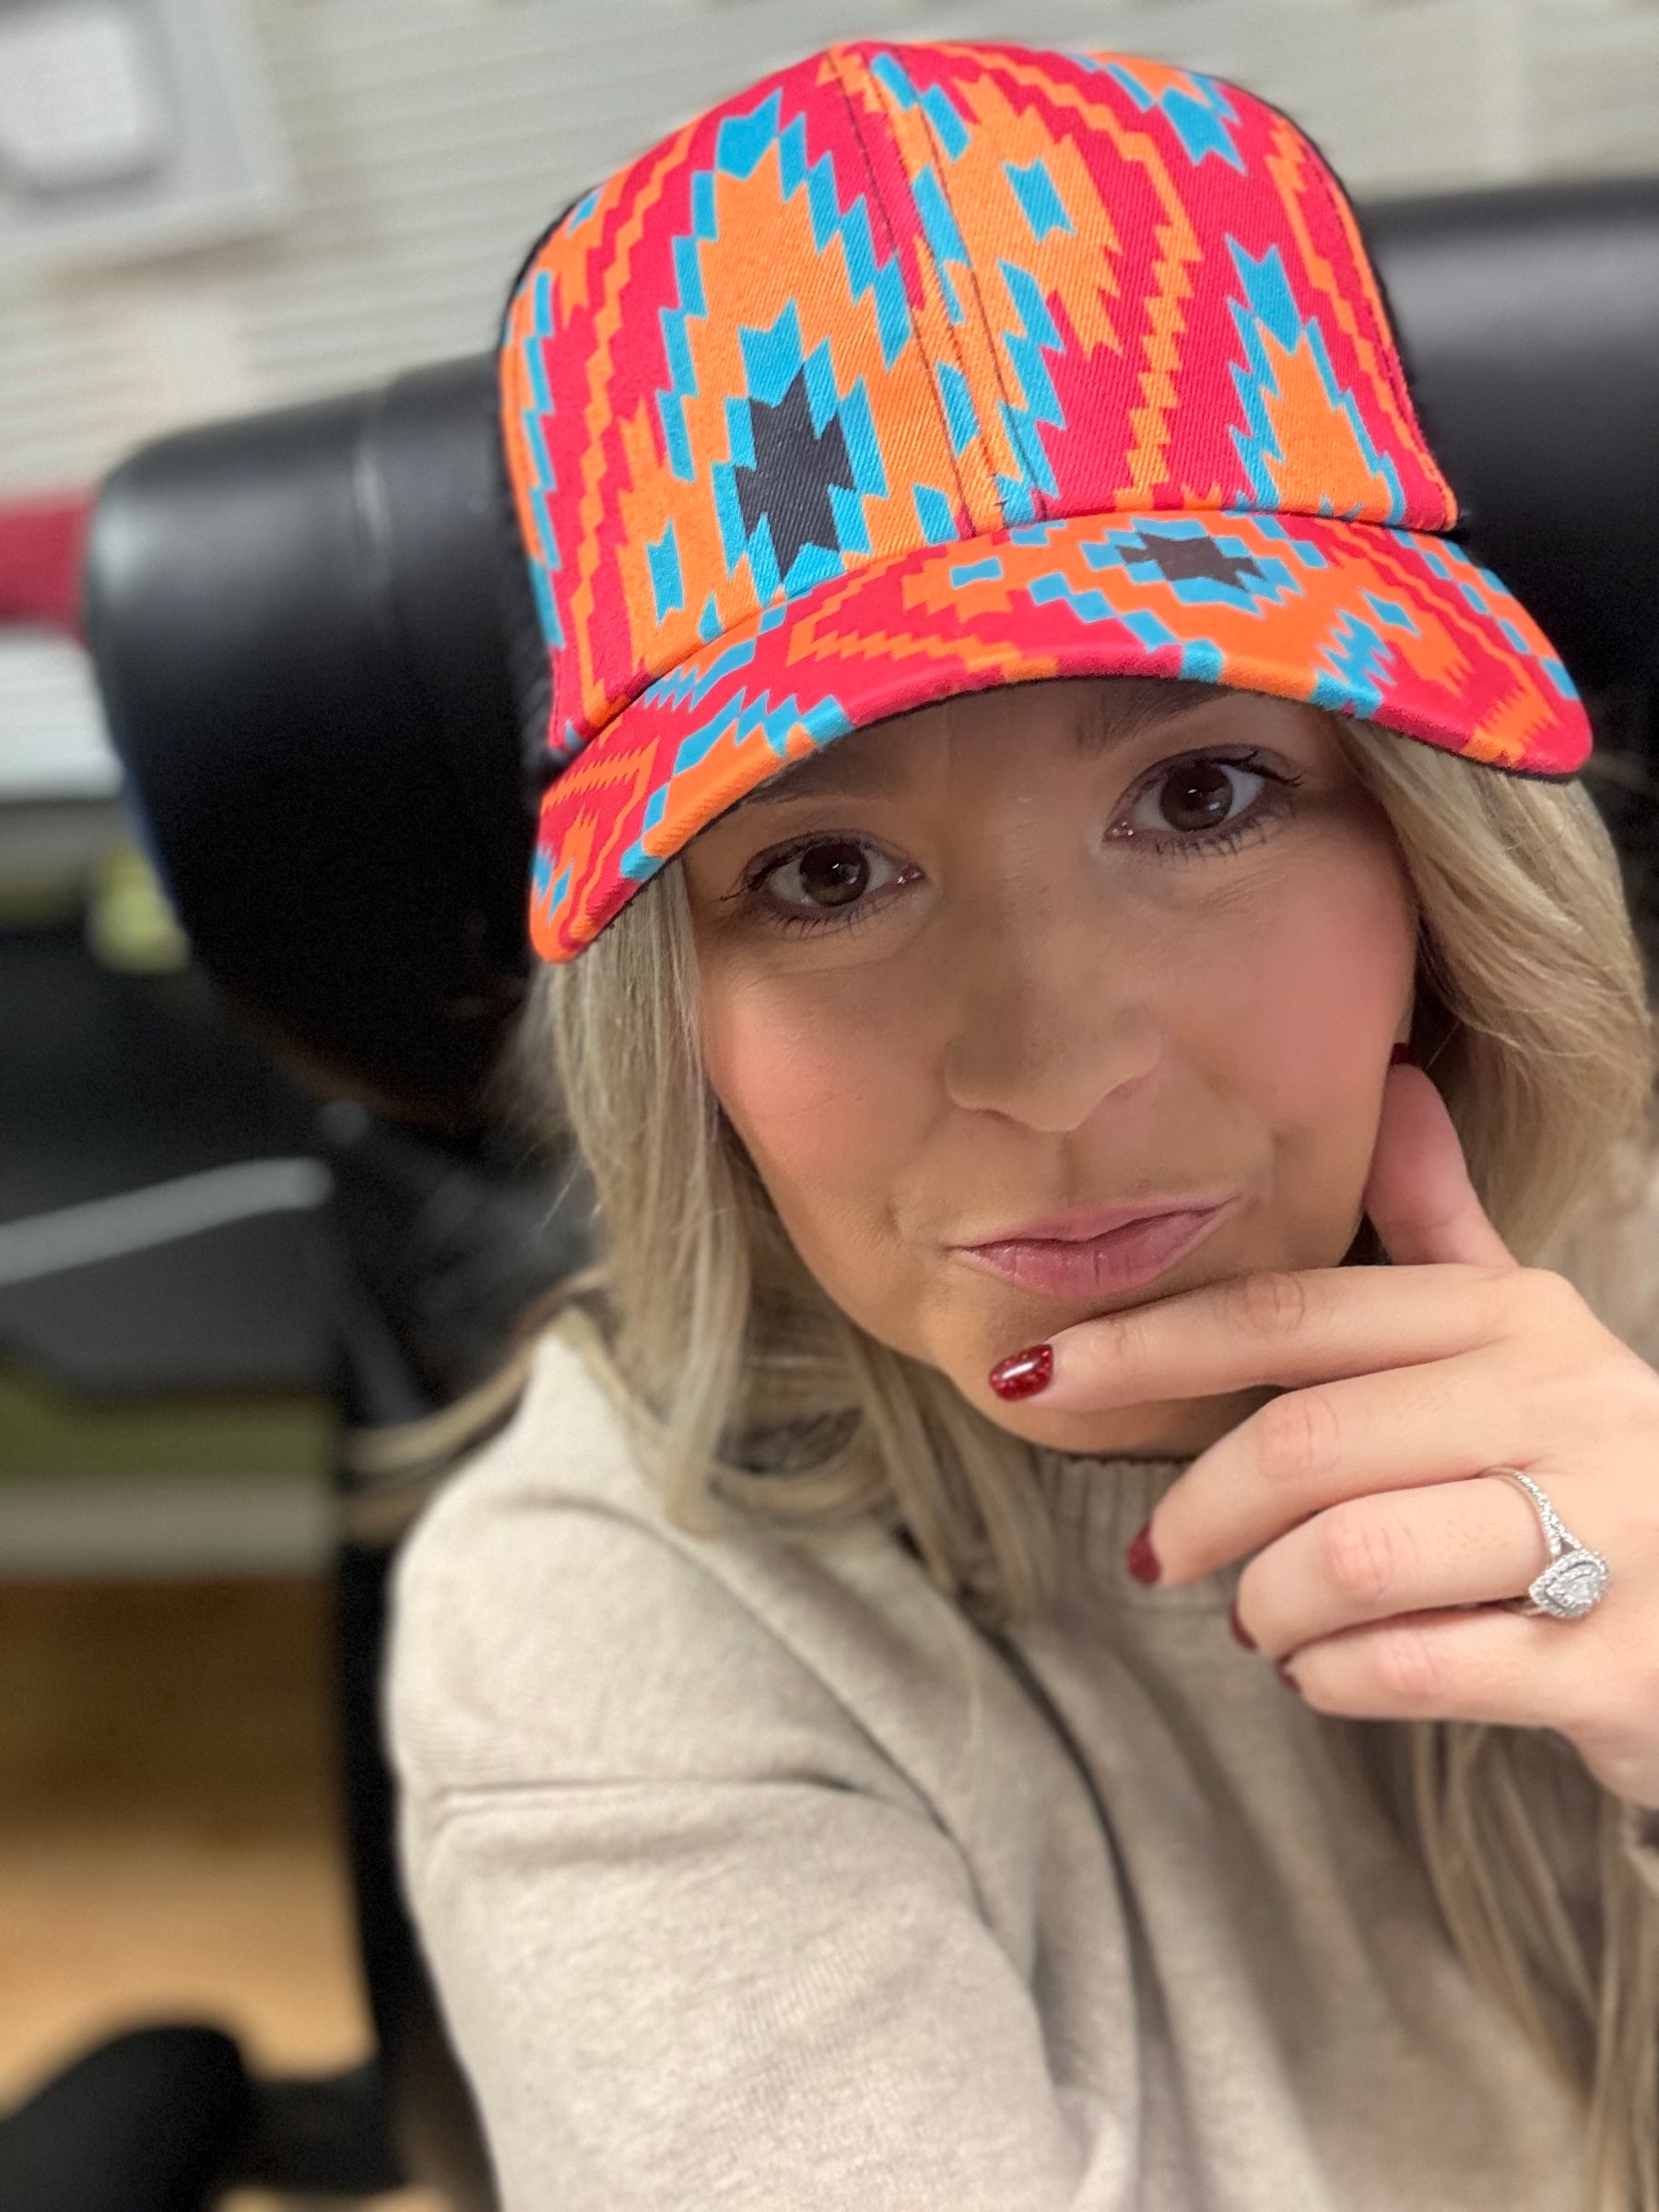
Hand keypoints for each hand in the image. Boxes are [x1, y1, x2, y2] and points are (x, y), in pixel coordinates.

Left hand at [1023, 1066, 1658, 1807]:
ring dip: (1268, 1604)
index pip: (1292, 1314)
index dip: (1146, 1343)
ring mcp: (1602, 1532)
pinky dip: (1334, 1678)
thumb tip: (1392, 1077)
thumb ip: (1442, 1225)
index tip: (1033, 1375)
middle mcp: (1559, 1404)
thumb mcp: (1527, 1335)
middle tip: (1159, 1556)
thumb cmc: (1593, 1467)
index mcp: (1510, 1319)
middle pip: (1305, 1441)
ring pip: (1354, 1556)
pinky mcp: (1612, 1660)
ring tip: (1266, 1621)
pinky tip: (1329, 1670)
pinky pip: (1413, 1666)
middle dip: (1197, 1509)